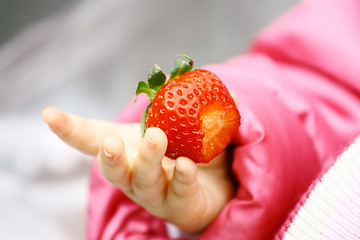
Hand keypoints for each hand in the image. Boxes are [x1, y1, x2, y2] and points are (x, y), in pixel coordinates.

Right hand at [42, 107, 234, 233]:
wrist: (216, 183)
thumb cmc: (192, 148)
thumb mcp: (188, 122)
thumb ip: (188, 103)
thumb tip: (200, 80)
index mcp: (128, 147)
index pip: (93, 138)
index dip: (70, 129)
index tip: (48, 114)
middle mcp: (134, 172)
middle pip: (113, 168)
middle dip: (109, 156)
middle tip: (112, 142)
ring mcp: (154, 192)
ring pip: (143, 182)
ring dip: (147, 160)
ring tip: (156, 138)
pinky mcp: (179, 205)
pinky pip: (179, 192)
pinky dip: (182, 178)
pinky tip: (187, 165)